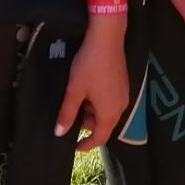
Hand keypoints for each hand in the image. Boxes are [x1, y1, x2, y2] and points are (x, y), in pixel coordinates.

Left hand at [54, 21, 127, 150]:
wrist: (107, 38)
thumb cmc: (90, 66)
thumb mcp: (75, 90)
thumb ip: (67, 113)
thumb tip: (60, 133)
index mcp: (109, 113)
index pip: (100, 138)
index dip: (87, 145)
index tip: (75, 146)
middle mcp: (121, 107)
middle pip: (104, 124)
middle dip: (87, 123)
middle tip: (70, 113)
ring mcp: (124, 94)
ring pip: (107, 111)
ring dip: (92, 110)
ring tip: (77, 97)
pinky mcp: (123, 83)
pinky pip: (111, 100)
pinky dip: (98, 101)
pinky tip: (87, 87)